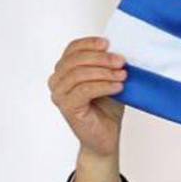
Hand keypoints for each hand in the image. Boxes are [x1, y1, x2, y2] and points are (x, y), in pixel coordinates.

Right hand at [48, 36, 126, 158]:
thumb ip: (108, 68)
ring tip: (122, 75)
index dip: (89, 43)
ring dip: (104, 72)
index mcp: (65, 71)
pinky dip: (103, 86)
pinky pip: (84, 90)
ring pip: (79, 74)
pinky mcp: (66, 106)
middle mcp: (57, 81)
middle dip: (100, 58)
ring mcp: (59, 94)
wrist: (105, 139)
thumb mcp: (109, 83)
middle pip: (75, 60)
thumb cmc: (107, 111)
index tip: (108, 43)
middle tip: (121, 61)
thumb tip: (119, 52)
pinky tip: (118, 87)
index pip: (72, 49)